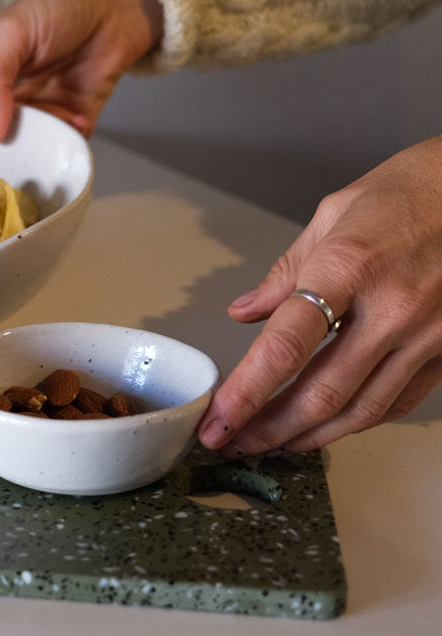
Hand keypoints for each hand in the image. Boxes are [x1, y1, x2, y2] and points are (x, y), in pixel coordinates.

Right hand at [0, 0, 162, 139]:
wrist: (117, 3)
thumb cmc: (57, 5)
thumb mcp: (10, 33)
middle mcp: (1, 98)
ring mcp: (35, 111)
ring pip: (23, 147)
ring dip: (36, 141)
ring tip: (51, 119)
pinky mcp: (70, 120)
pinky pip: (62, 145)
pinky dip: (68, 138)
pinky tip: (76, 116)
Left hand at [199, 136, 441, 455]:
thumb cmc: (405, 194)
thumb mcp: (332, 215)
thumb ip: (285, 271)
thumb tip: (245, 312)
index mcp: (349, 267)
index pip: (287, 344)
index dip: (248, 389)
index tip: (218, 418)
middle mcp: (392, 309)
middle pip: (322, 392)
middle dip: (270, 428)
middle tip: (232, 443)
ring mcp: (427, 336)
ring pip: (361, 411)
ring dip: (309, 436)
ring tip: (270, 445)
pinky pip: (397, 402)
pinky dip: (356, 422)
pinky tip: (326, 427)